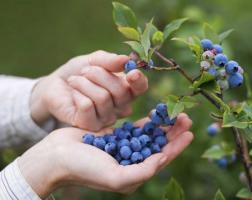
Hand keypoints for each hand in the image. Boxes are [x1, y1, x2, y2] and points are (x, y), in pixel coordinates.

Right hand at [18, 114, 192, 197]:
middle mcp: (131, 162)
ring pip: (149, 135)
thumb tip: (162, 159)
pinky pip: (135, 128)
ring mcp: (123, 148)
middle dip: (173, 133)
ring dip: (162, 125)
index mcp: (133, 174)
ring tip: (175, 114)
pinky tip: (156, 114)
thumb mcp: (115, 177)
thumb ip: (142, 172)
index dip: (177, 147)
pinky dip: (146, 122)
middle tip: (186, 118)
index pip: (161, 159)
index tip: (190, 133)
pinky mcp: (115, 136)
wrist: (57, 156)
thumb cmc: (84, 169)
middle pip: (158, 145)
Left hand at [30, 50, 147, 130]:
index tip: (131, 72)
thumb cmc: (78, 73)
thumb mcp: (94, 60)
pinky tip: (73, 94)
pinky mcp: (90, 125)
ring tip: (75, 81)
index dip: (139, 81)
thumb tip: (127, 60)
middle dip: (99, 74)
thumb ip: (110, 60)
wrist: (55, 86)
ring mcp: (106, 118)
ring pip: (103, 98)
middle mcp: (120, 107)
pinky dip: (77, 94)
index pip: (141, 88)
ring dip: (84, 83)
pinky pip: (87, 106)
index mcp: (126, 90)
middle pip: (120, 91)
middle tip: (85, 71)